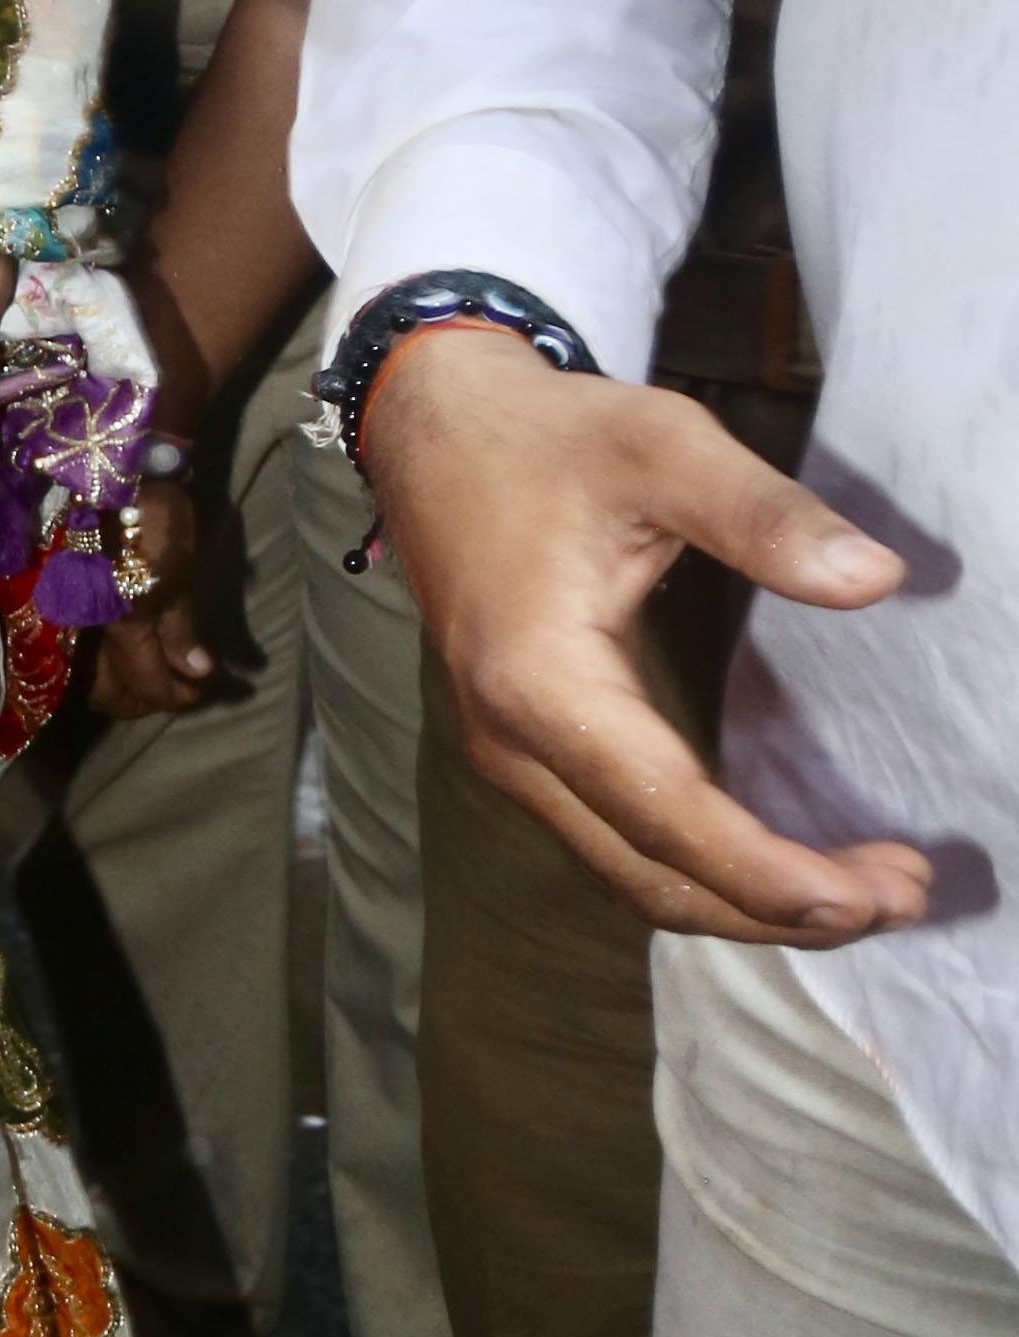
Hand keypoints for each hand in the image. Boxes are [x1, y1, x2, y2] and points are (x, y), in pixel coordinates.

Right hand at [86, 477, 231, 718]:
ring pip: (86, 680)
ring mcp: (68, 621)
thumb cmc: (155, 517)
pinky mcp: (60, 609)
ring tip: (149, 680)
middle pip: (110, 694)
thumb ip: (182, 626)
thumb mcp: (179, 571)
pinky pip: (75, 658)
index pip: (147, 681)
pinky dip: (98, 671)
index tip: (203, 690)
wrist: (110, 474)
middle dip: (146, 701)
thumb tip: (198, 671)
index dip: (177, 695)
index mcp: (121, 620)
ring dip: (120, 691)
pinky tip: (118, 663)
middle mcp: (85, 629)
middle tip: (177, 690)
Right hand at [368, 333, 926, 939]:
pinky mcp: (529, 751)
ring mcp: (513, 756)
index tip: (866, 894)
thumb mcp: (662, 447)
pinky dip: (705, 870)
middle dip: (777, 908)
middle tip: (899, 897)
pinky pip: (619, 844)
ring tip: (862, 892)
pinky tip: (778, 860)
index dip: (766, 870)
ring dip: (745, 900)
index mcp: (538, 680)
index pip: (663, 812)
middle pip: (650, 874)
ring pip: (633, 873)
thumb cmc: (547, 438)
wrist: (436, 428)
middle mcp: (514, 743)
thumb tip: (875, 580)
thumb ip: (763, 516)